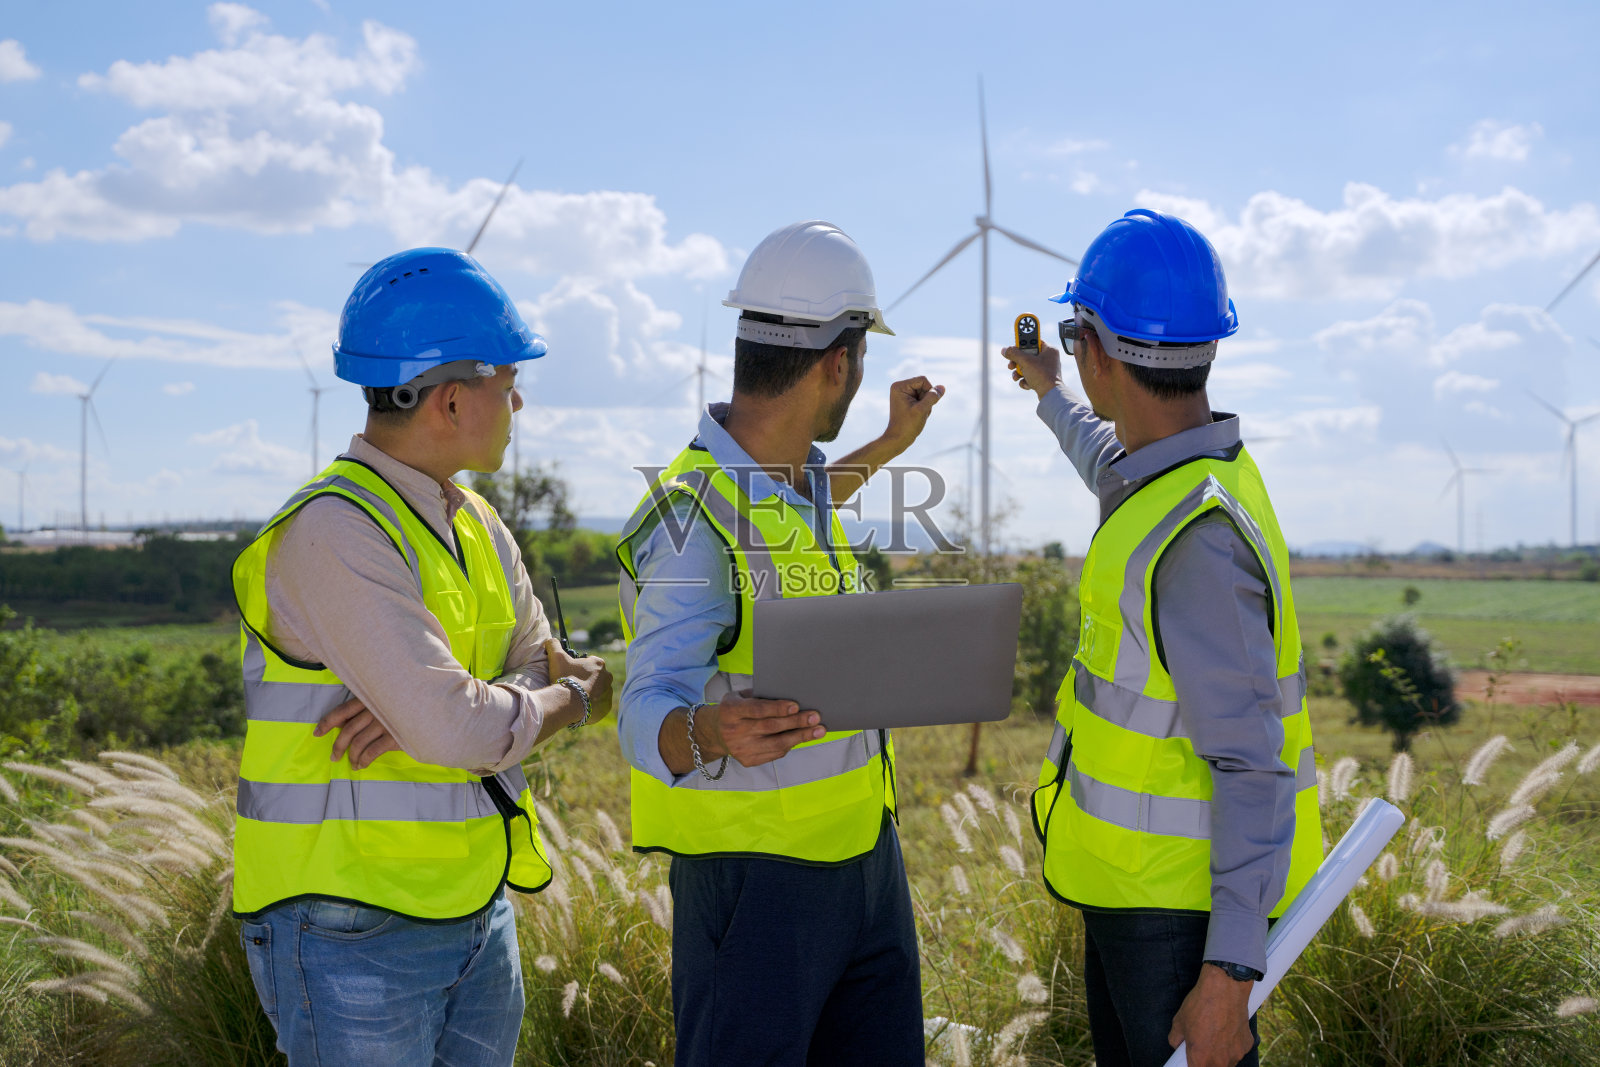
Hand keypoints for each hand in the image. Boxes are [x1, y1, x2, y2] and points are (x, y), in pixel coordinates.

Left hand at [315, 696, 400, 769]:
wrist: (433, 712)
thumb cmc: (407, 707)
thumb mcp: (384, 703)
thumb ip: (365, 710)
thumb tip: (342, 724)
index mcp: (369, 699)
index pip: (342, 711)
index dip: (327, 722)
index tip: (317, 733)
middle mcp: (374, 710)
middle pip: (347, 730)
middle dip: (338, 746)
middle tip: (334, 757)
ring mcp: (384, 723)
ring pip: (358, 743)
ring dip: (352, 756)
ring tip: (352, 764)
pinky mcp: (394, 736)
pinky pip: (372, 752)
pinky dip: (363, 760)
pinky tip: (362, 765)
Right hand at [545, 638, 613, 724]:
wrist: (569, 704)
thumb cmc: (565, 678)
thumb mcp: (556, 658)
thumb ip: (553, 645)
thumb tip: (550, 640)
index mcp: (598, 664)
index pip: (590, 663)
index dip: (579, 668)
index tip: (571, 674)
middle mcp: (607, 677)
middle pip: (596, 677)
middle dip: (586, 681)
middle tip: (573, 687)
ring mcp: (608, 693)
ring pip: (599, 691)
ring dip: (590, 693)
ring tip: (576, 698)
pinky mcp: (606, 707)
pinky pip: (600, 705)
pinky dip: (592, 706)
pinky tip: (581, 707)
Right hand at [701, 689, 825, 767]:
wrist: (715, 733)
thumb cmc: (735, 709)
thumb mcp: (739, 696)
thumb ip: (760, 695)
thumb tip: (791, 693)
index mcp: (731, 711)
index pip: (757, 710)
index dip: (777, 708)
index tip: (796, 706)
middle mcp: (734, 731)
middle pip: (770, 727)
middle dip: (796, 722)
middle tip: (815, 717)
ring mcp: (741, 749)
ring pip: (776, 744)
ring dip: (800, 737)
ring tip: (818, 730)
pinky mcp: (748, 761)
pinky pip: (774, 753)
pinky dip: (791, 745)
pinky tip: (803, 737)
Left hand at [882, 376, 945, 451]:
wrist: (898, 439)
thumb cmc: (908, 425)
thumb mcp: (922, 410)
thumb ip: (933, 397)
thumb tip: (942, 387)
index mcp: (899, 386)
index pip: (923, 380)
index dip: (928, 392)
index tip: (922, 406)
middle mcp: (900, 387)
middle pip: (924, 386)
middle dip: (926, 399)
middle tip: (919, 412)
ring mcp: (904, 394)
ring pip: (925, 393)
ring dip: (926, 404)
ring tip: (918, 415)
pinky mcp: (908, 400)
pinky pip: (923, 399)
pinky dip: (924, 407)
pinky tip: (918, 415)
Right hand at [1002, 341, 1062, 398]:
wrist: (1050, 395)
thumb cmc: (1042, 376)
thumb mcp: (1025, 361)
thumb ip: (1014, 354)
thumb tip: (1005, 350)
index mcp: (1049, 350)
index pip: (1033, 341)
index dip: (1022, 344)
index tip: (1014, 347)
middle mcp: (1049, 358)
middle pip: (1028, 355)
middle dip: (1017, 362)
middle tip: (1011, 365)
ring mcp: (1046, 369)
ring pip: (1028, 367)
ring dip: (1019, 373)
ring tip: (1016, 377)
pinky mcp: (1043, 379)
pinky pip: (1031, 376)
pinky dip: (1026, 380)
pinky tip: (1027, 384)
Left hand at [1168, 964, 1254, 1066]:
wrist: (1225, 988)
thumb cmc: (1201, 1004)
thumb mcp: (1179, 1021)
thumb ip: (1175, 1039)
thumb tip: (1176, 1044)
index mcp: (1200, 1059)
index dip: (1192, 1065)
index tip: (1191, 1058)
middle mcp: (1220, 1061)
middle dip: (1206, 1061)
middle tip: (1202, 1046)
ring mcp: (1235, 1054)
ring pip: (1227, 1062)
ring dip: (1220, 1055)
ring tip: (1215, 1035)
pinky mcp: (1247, 1045)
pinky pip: (1237, 1050)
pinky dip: (1232, 1044)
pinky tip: (1227, 1028)